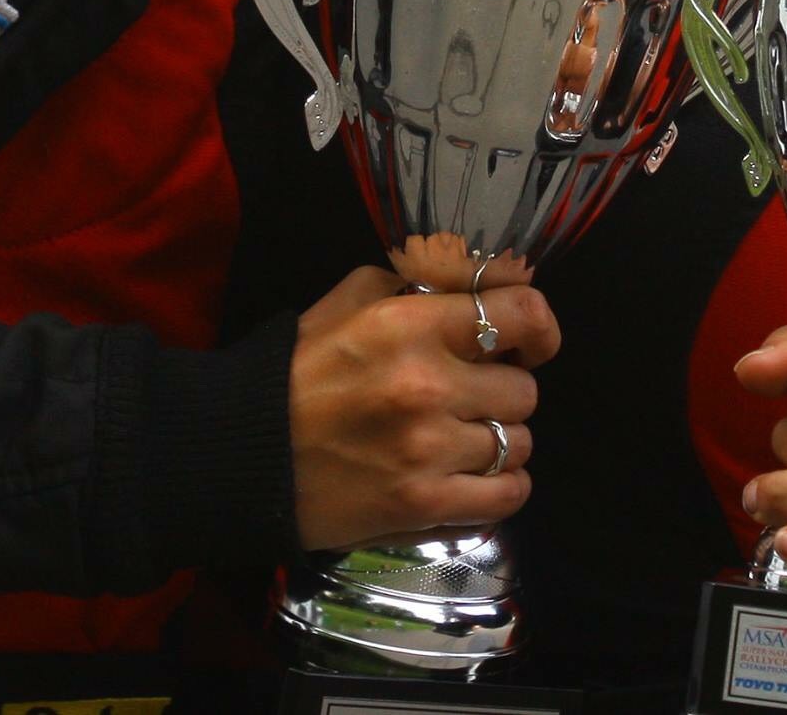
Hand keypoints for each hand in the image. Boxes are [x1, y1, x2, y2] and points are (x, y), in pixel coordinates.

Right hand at [290, 268, 560, 551]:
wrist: (246, 453)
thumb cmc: (301, 370)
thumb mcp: (352, 298)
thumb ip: (422, 282)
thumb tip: (488, 281)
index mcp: (411, 323)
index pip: (522, 314)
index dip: (540, 327)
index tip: (531, 341)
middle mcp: (428, 384)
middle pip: (525, 388)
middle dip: (504, 388)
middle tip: (470, 393)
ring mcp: (429, 450)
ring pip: (519, 442)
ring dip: (499, 438)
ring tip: (463, 436)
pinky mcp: (423, 505)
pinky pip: (507, 494)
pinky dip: (502, 486)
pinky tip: (475, 475)